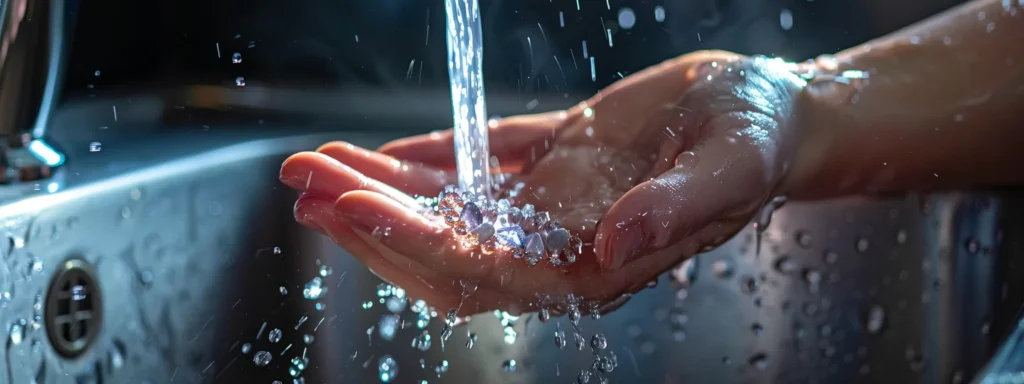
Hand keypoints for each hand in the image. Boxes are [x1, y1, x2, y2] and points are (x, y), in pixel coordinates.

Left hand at [279, 51, 809, 315]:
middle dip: (371, 223)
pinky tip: (378, 154)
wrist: (767, 113)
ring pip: (446, 217)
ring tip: (315, 167)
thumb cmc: (756, 141)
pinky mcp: (547, 173)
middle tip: (305, 185)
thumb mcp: (728, 167)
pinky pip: (471, 175)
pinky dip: (421, 165)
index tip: (351, 206)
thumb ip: (673, 209)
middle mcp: (559, 249)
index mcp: (596, 264)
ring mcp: (547, 214)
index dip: (413, 241)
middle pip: (444, 253)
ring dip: (379, 195)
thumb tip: (613, 240)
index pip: (484, 267)